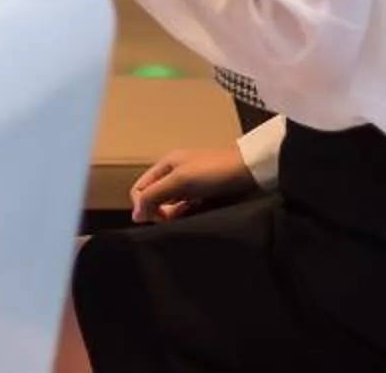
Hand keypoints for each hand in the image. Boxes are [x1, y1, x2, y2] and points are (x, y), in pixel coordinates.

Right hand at [129, 145, 258, 223]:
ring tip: (191, 219)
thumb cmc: (214, 172)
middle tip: (177, 220)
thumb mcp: (180, 181)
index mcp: (165, 166)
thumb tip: (135, 215)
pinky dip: (189, 218)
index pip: (140, 190)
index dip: (144, 206)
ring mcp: (189, 188)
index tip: (160, 217)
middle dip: (161, 214)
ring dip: (176, 218)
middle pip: (155, 200)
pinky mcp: (203, 198)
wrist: (250, 172)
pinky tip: (199, 218)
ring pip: (171, 209)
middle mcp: (174, 176)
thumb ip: (155, 195)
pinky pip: (187, 213)